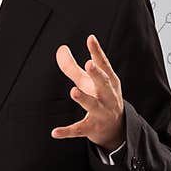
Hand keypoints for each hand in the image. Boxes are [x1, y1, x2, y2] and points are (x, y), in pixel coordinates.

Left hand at [52, 34, 124, 152]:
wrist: (116, 129)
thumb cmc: (100, 98)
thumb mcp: (88, 82)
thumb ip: (72, 67)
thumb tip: (60, 48)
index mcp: (109, 82)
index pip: (104, 64)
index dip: (97, 51)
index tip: (90, 38)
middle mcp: (108, 96)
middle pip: (104, 84)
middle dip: (97, 75)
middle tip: (89, 65)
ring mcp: (102, 113)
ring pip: (93, 106)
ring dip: (84, 99)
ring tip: (73, 91)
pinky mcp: (92, 128)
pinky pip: (79, 129)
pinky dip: (67, 131)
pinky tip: (54, 132)